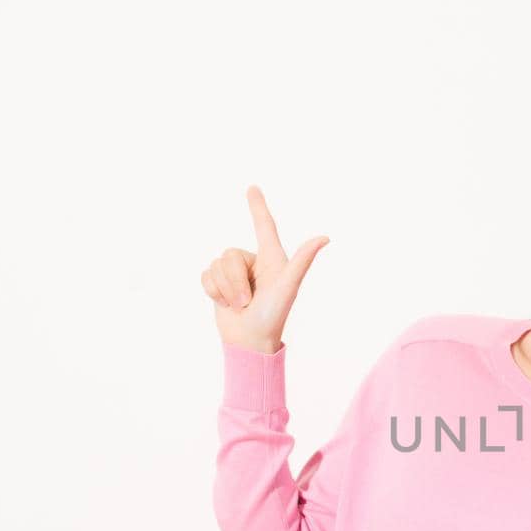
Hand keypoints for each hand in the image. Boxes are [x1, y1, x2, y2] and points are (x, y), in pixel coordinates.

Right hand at [201, 185, 329, 352]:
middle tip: (248, 301)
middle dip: (235, 281)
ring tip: (240, 305)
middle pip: (230, 254)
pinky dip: (213, 293)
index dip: (258, 207)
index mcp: (272, 259)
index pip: (264, 226)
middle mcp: (253, 262)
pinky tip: (226, 304)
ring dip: (225, 290)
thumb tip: (325, 237)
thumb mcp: (288, 286)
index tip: (252, 188)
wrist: (250, 341)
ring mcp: (235, 273)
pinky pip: (205, 276)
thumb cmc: (273, 315)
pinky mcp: (218, 284)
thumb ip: (302, 260)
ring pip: (216, 265)